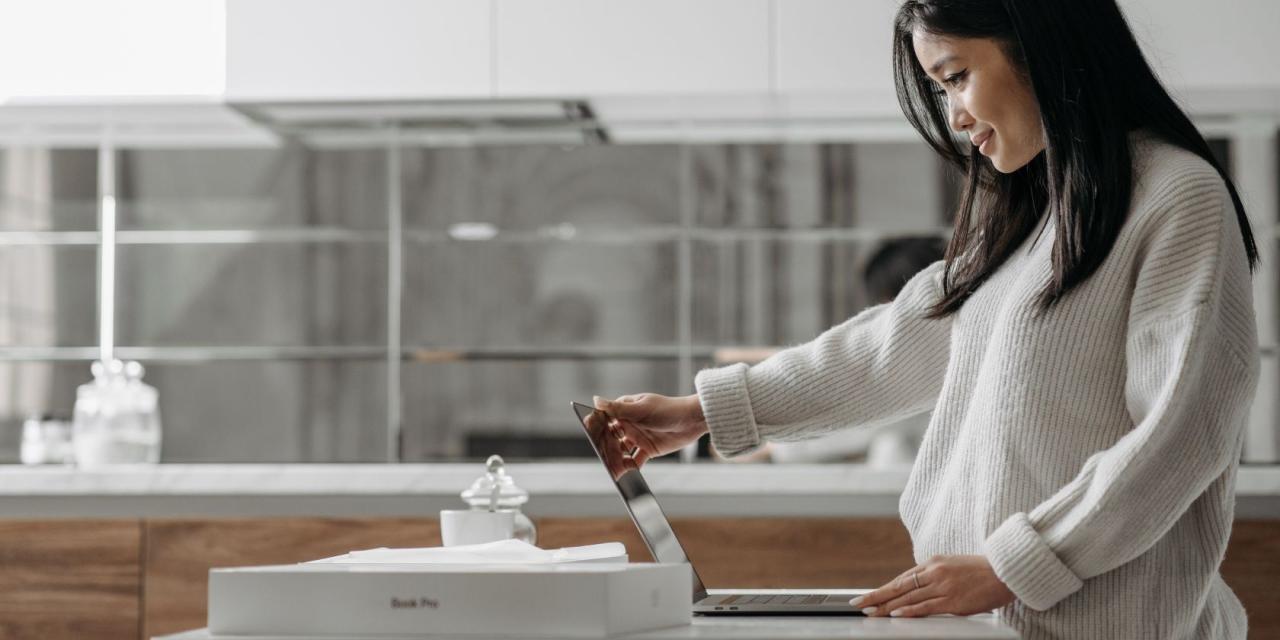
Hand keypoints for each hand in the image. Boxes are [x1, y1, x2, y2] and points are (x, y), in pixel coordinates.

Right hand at [592, 393, 707, 471]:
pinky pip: (635, 460)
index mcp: (625, 410)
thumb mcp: (642, 408)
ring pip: (621, 451)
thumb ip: (618, 408)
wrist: (693, 421)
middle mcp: (629, 424)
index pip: (605, 420)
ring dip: (616, 460)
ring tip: (612, 471)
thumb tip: (596, 400)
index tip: (591, 439)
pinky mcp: (648, 449)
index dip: (596, 429)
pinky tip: (625, 474)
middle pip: (611, 438)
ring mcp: (638, 437)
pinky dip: (630, 467)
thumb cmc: (668, 409)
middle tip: (601, 460)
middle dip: (605, 449)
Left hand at [848, 554, 1015, 617]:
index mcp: (933, 562)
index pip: (902, 578)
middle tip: (859, 603)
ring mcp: (943, 586)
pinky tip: (895, 613)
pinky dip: (909, 610)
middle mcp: (934, 572)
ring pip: (908, 597)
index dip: (883, 588)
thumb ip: (934, 576)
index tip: (868, 596)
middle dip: (877, 596)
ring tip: (871, 612)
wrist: (1006, 571)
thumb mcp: (952, 566)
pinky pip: (926, 606)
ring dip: (887, 606)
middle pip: (899, 586)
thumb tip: (916, 588)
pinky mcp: (953, 600)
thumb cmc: (981, 570)